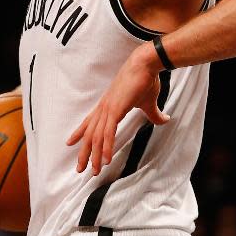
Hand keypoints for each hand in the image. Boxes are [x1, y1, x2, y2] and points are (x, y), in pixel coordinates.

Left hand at [67, 45, 168, 174]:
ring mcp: (108, 109)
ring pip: (97, 137)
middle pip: (90, 135)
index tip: (70, 143)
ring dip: (95, 156)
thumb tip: (164, 120)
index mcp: (108, 105)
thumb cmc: (146, 80)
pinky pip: (108, 133)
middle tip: (81, 169)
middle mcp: (104, 108)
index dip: (79, 133)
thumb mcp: (149, 102)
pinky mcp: (115, 110)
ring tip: (94, 171)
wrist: (145, 64)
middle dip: (84, 153)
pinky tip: (106, 159)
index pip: (89, 122)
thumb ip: (154, 114)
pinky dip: (106, 147)